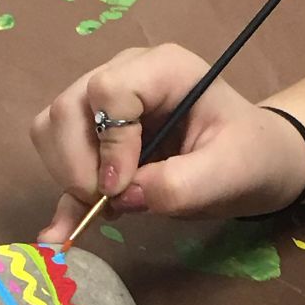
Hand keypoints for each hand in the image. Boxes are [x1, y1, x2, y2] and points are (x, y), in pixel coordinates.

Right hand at [31, 44, 304, 242]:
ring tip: (108, 206)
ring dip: (69, 176)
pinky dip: (62, 201)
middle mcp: (125, 77)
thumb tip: (123, 197)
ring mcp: (105, 108)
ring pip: (52, 129)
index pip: (108, 91)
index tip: (125, 185)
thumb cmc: (248, 157)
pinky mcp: (97, 142)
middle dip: (78, 163)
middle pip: (67, 108)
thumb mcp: (229, 172)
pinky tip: (59, 235)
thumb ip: (180, 185)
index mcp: (162, 69)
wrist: (252, 165)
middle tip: (111, 201)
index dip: (110, 143)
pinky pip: (60, 163)